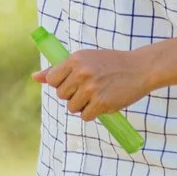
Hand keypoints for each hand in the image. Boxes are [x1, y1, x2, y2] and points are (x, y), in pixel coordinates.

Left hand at [34, 47, 154, 119]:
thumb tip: (35, 77)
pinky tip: (104, 102)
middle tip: (90, 88)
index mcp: (75, 59)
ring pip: (72, 108)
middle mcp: (81, 73)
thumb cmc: (111, 63)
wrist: (141, 68)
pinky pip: (85, 116)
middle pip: (62, 96)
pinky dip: (93, 113)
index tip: (74, 82)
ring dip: (84, 106)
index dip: (62, 84)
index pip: (52, 80)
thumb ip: (60, 69)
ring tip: (98, 94)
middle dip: (73, 95)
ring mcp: (91, 88)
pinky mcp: (102, 102)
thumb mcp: (85, 59)